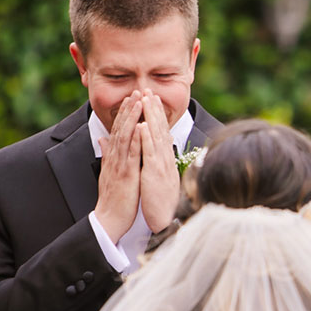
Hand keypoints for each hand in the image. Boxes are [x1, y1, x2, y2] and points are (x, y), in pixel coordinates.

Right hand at [93, 95, 144, 241]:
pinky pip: (131, 154)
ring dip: (132, 118)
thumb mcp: (108, 173)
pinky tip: (142, 127)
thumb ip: (107, 154)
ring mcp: (120, 165)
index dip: (125, 113)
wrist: (109, 219)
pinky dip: (136, 139)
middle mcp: (114, 158)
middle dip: (129, 109)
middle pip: (121, 128)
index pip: (119, 130)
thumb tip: (103, 139)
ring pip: (125, 136)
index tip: (131, 98)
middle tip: (137, 91)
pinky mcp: (126, 175)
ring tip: (139, 101)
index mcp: (113, 157)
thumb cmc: (113, 198)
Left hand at [137, 94, 180, 232]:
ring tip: (147, 100)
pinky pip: (151, 153)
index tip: (151, 99)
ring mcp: (162, 165)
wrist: (164, 220)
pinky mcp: (155, 174)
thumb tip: (150, 154)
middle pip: (161, 129)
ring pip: (157, 136)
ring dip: (152, 117)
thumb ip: (151, 162)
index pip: (160, 132)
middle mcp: (166, 159)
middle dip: (155, 109)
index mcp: (164, 160)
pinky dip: (147, 138)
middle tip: (149, 90)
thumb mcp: (154, 178)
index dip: (156, 115)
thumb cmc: (158, 201)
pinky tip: (144, 125)